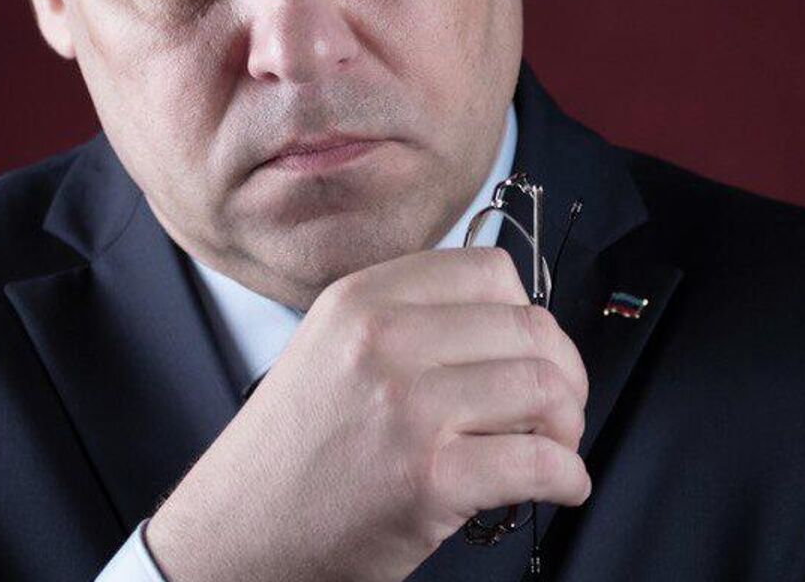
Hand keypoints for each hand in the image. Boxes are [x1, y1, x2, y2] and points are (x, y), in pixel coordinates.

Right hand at [145, 247, 590, 581]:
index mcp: (361, 300)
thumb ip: (405, 319)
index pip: (489, 270)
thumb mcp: (329, 348)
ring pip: (545, 390)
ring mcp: (407, 408)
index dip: (526, 313)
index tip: (528, 351)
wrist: (236, 534)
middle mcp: (383, 341)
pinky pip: (540, 463)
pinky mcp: (429, 479)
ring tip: (553, 448)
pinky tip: (557, 486)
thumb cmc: (292, 454)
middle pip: (530, 327)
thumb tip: (508, 320)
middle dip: (563, 374)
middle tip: (556, 410)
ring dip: (568, 426)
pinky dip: (567, 478)